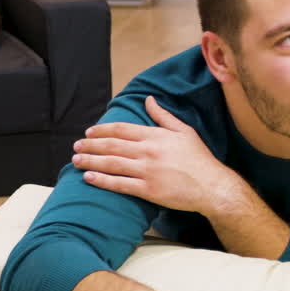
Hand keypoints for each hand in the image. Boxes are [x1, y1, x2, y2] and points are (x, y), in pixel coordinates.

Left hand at [72, 95, 238, 213]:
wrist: (213, 186)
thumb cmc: (200, 159)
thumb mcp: (185, 131)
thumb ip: (163, 116)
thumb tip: (148, 100)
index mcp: (156, 136)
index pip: (121, 129)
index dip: (101, 130)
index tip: (89, 133)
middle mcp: (149, 152)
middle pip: (111, 145)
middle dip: (90, 146)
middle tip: (76, 147)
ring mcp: (148, 172)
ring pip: (111, 164)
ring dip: (90, 161)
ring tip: (76, 161)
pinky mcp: (149, 190)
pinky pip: (120, 184)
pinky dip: (102, 180)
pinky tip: (88, 178)